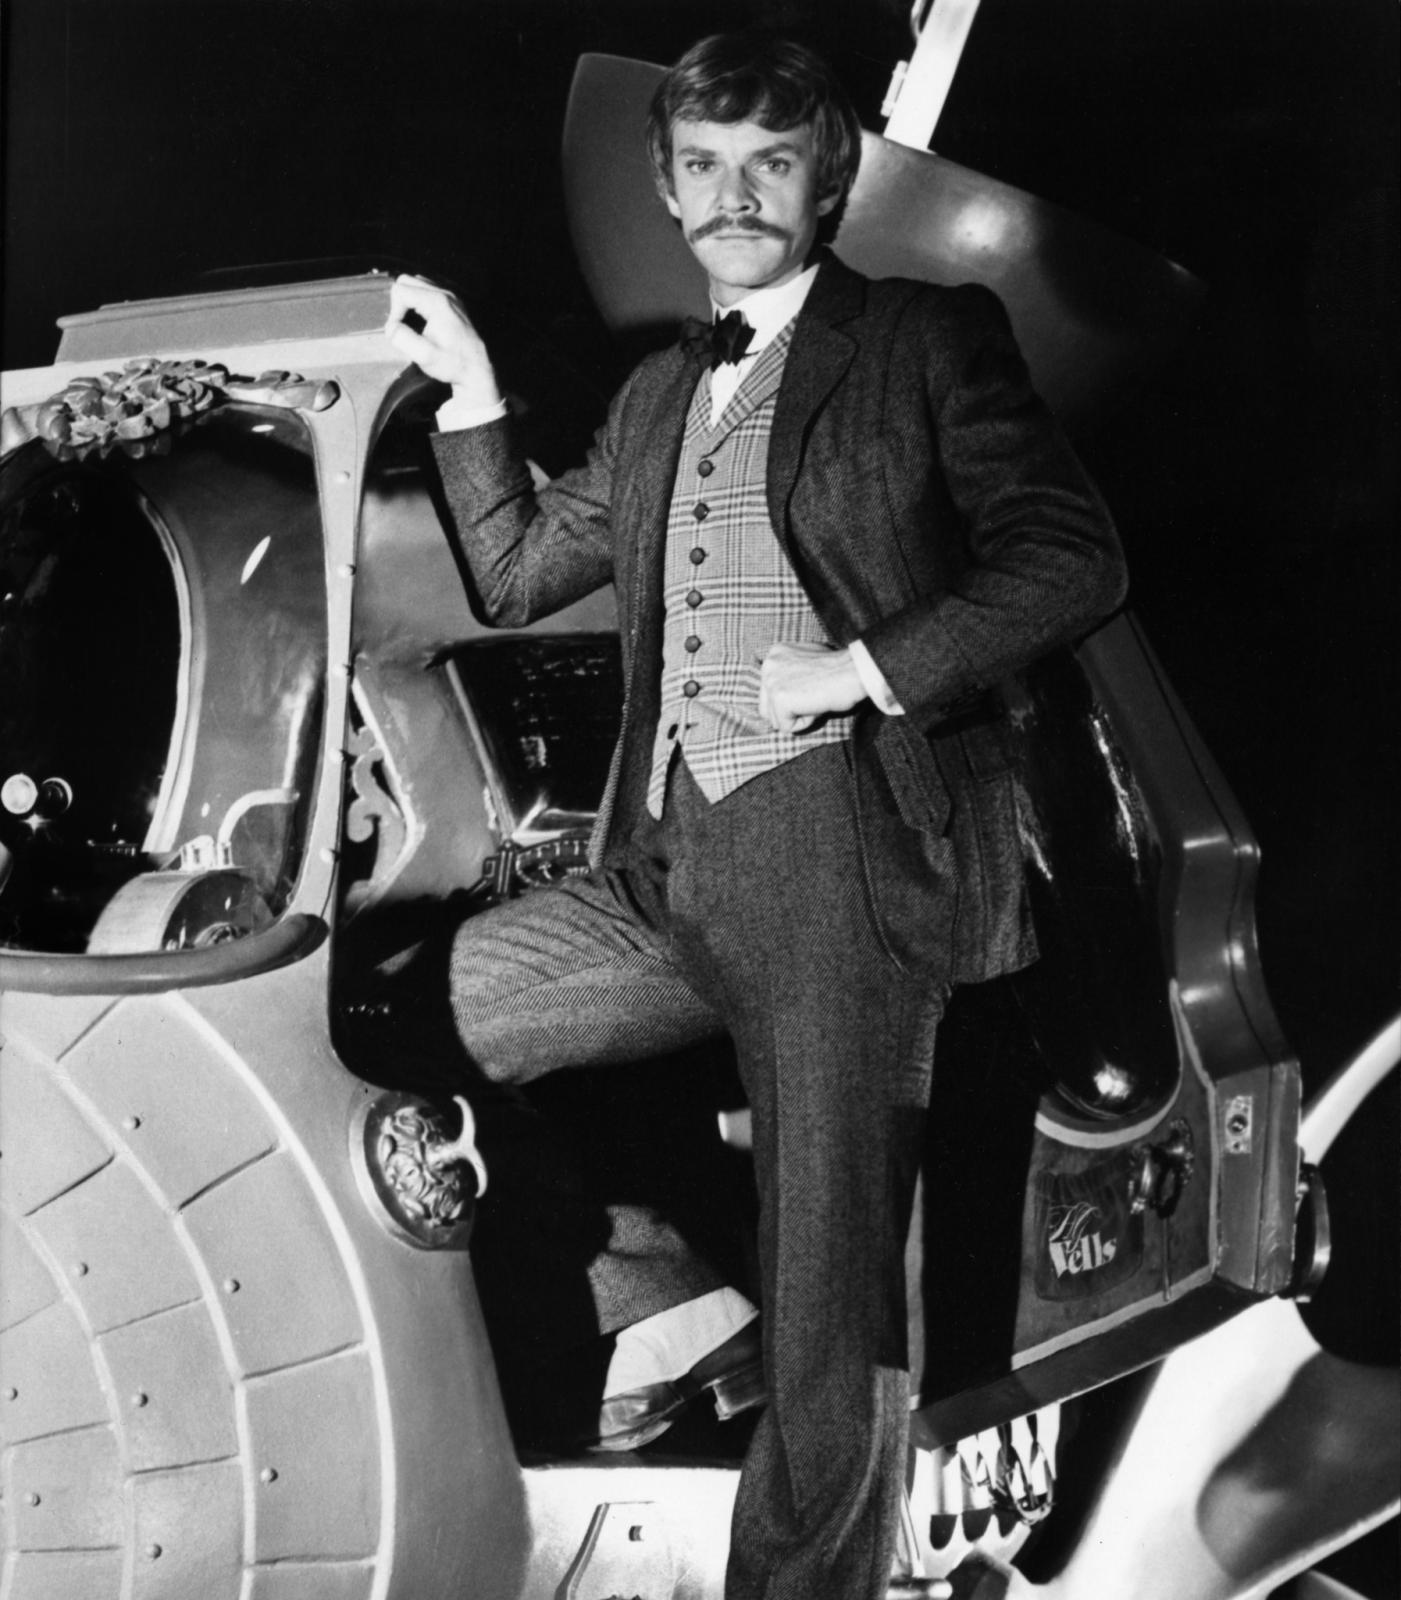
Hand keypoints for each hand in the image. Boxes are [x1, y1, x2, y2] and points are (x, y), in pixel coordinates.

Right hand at [385, 273, 501, 408]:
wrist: (477, 369)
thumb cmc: (453, 364)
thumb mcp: (424, 356)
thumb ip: (402, 339)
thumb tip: (391, 327)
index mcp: (437, 303)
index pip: (400, 291)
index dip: (394, 312)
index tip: (400, 331)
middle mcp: (445, 294)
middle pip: (406, 281)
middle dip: (399, 303)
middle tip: (405, 326)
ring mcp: (450, 297)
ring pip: (416, 284)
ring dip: (408, 302)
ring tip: (413, 325)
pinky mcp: (453, 303)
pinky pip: (427, 292)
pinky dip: (419, 303)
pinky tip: (423, 322)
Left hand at [757, 642, 865, 734]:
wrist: (856, 671)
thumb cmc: (840, 669)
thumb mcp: (808, 663)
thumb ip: (791, 675)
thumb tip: (786, 695)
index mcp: (775, 654)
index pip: (769, 693)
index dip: (792, 700)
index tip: (812, 689)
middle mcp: (768, 665)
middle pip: (767, 709)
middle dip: (790, 711)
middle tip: (815, 697)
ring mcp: (772, 682)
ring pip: (776, 720)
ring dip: (800, 716)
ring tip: (817, 699)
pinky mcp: (780, 699)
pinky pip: (787, 727)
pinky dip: (806, 723)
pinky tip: (818, 705)